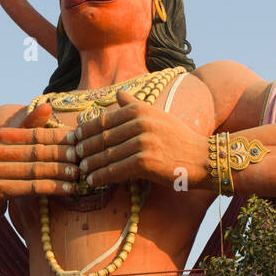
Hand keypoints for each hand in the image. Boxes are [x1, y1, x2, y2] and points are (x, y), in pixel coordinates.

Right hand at [0, 101, 77, 223]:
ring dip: (61, 172)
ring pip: (37, 169)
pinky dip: (52, 188)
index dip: (60, 137)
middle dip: (63, 155)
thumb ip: (27, 128)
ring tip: (79, 174)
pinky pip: (31, 188)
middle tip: (84, 158)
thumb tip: (48, 105)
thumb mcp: (7, 147)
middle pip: (38, 151)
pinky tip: (68, 190)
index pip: (36, 133)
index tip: (81, 141)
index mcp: (0, 136)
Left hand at [71, 89, 209, 190]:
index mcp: (140, 109)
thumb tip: (118, 95)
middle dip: (85, 148)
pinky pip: (116, 170)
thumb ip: (134, 104)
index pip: (104, 120)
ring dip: (90, 164)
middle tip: (73, 156)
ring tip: (81, 170)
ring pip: (107, 155)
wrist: (202, 158)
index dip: (86, 130)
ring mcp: (143, 142)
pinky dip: (101, 177)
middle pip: (103, 137)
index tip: (74, 138)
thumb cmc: (178, 138)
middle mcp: (140, 123)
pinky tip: (93, 181)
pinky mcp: (145, 162)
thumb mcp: (157, 115)